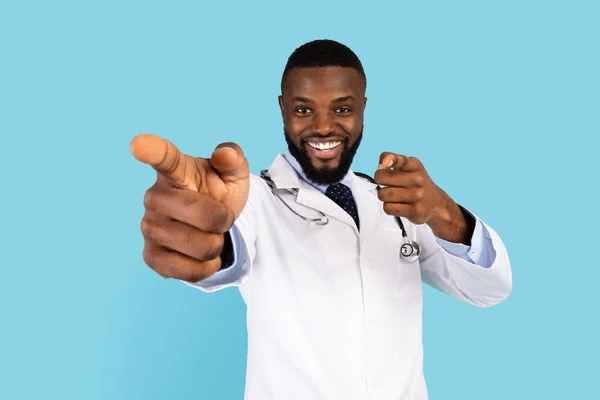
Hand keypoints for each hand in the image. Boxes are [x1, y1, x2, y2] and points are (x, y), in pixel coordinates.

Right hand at [130, 134, 249, 280]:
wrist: (214, 227)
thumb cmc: (219, 193)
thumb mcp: (234, 174)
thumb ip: (233, 158)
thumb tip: (224, 154)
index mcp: (175, 171)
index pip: (163, 158)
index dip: (151, 150)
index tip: (138, 145)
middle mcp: (155, 196)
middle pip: (207, 216)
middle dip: (224, 221)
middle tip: (218, 216)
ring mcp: (149, 227)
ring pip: (202, 247)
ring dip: (216, 245)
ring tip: (207, 234)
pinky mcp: (150, 256)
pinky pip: (189, 271)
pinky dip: (207, 268)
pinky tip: (200, 256)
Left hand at [374, 152, 471, 243]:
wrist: (436, 204)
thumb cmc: (417, 184)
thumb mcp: (409, 168)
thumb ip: (393, 161)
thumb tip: (380, 167)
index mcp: (415, 165)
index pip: (400, 160)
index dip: (390, 159)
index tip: (385, 163)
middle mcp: (418, 179)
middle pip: (382, 177)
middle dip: (379, 181)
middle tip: (387, 184)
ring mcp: (417, 195)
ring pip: (383, 194)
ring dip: (384, 196)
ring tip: (395, 196)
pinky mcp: (414, 210)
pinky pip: (388, 208)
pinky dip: (389, 207)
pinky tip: (398, 205)